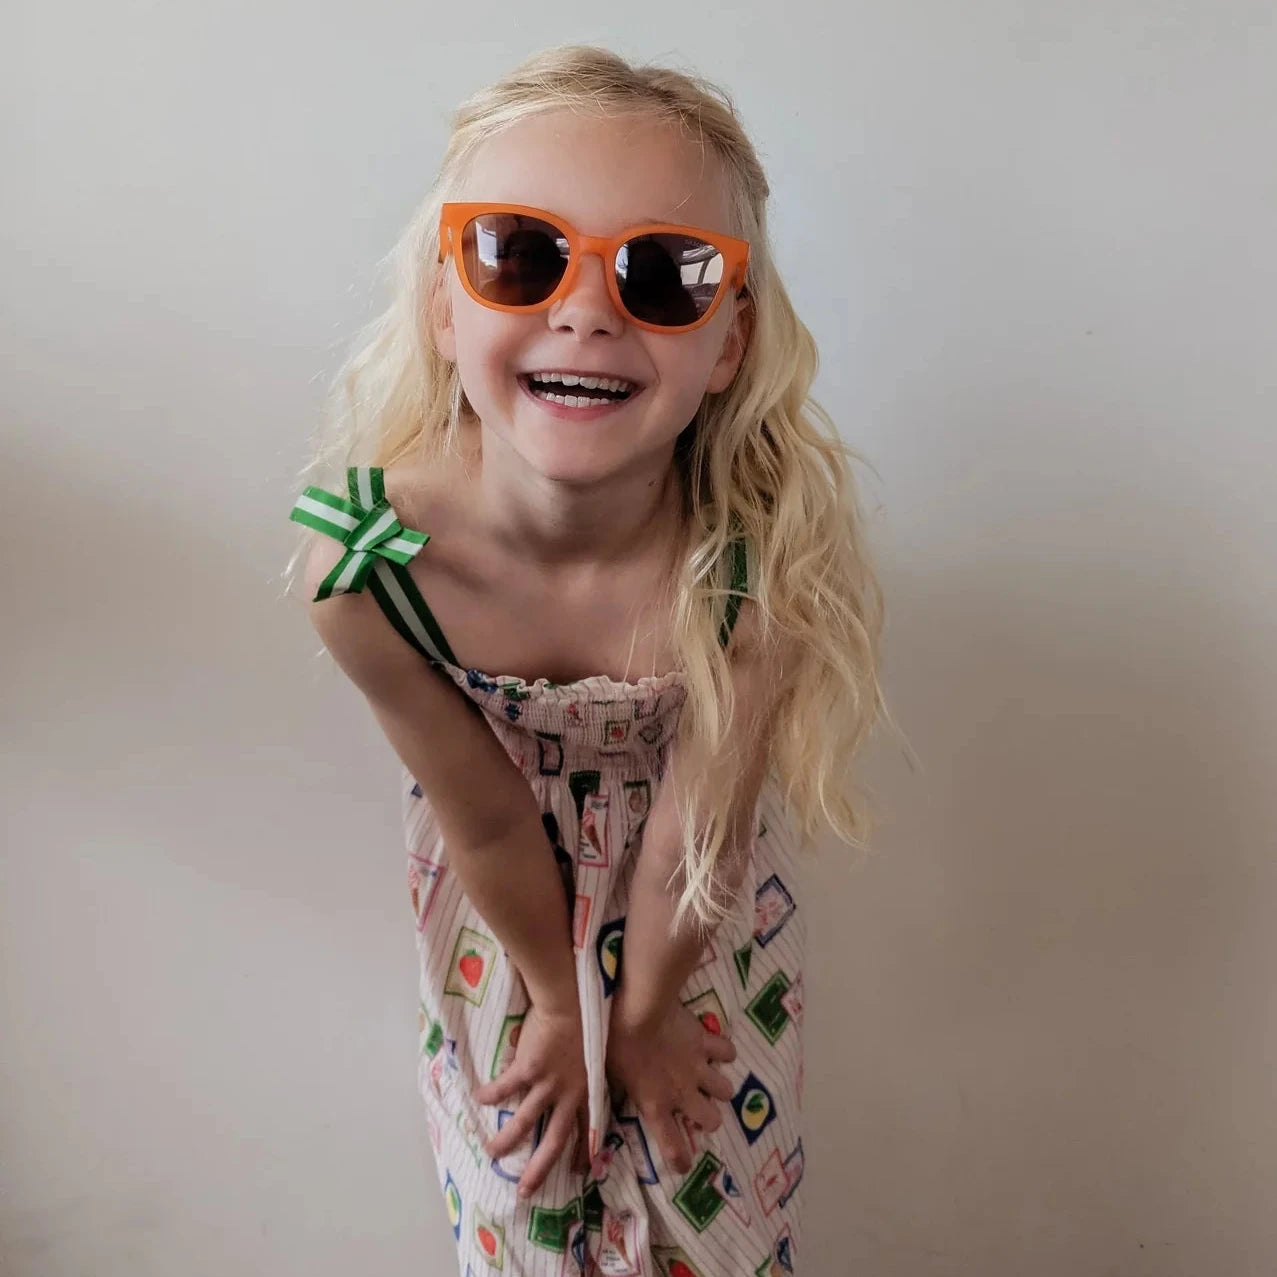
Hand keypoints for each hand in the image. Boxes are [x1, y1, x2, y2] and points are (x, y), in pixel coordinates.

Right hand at [474, 1000, 589, 1194]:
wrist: (572, 1001)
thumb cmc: (586, 1020)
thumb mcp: (594, 1053)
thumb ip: (586, 1070)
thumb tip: (581, 1075)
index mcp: (587, 1090)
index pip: (587, 1129)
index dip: (584, 1152)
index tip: (580, 1171)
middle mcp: (569, 1093)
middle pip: (555, 1140)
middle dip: (540, 1167)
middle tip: (525, 1190)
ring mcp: (548, 1083)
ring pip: (526, 1121)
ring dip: (508, 1140)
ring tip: (491, 1152)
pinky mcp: (529, 1068)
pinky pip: (505, 1087)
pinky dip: (491, 1093)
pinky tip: (479, 1098)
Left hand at [605, 994, 736, 1174]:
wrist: (639, 1011)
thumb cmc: (617, 1044)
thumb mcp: (610, 1074)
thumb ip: (619, 1091)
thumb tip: (614, 1100)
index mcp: (655, 1106)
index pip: (672, 1147)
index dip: (680, 1161)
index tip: (683, 1165)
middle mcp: (682, 1093)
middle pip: (712, 1121)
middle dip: (708, 1119)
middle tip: (699, 1108)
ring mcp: (698, 1069)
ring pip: (725, 1091)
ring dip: (719, 1088)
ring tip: (710, 1081)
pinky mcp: (706, 1043)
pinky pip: (727, 1052)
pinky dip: (725, 1053)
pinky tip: (717, 1050)